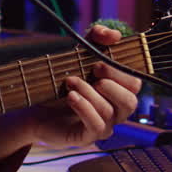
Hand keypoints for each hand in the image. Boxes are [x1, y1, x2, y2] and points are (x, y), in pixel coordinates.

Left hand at [21, 24, 142, 146]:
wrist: (37, 106)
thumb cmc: (64, 82)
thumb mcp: (79, 54)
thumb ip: (96, 39)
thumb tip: (114, 35)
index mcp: (119, 91)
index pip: (135, 83)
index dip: (120, 72)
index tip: (98, 62)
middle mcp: (116, 110)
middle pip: (130, 101)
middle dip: (111, 84)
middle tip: (92, 70)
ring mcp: (104, 125)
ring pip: (109, 112)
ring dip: (89, 92)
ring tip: (70, 81)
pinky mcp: (88, 137)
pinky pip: (96, 126)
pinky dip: (84, 108)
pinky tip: (71, 96)